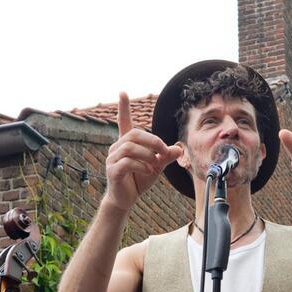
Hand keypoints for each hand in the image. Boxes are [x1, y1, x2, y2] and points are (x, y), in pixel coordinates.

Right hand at [104, 92, 183, 210]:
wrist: (126, 199)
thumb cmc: (139, 179)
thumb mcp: (156, 167)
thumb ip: (165, 157)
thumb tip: (179, 148)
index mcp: (127, 143)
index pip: (124, 122)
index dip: (124, 108)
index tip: (123, 92)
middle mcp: (117, 148)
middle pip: (135, 134)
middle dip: (153, 141)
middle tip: (164, 153)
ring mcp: (112, 159)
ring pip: (131, 148)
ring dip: (148, 155)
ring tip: (155, 166)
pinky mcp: (112, 171)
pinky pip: (127, 162)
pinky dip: (142, 166)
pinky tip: (148, 171)